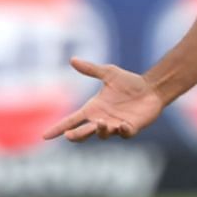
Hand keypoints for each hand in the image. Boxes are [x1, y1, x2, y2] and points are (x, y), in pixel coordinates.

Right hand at [42, 58, 163, 141]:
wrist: (152, 88)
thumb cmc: (130, 82)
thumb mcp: (109, 73)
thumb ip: (91, 69)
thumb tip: (72, 59)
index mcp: (93, 109)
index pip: (72, 120)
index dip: (58, 128)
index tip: (45, 136)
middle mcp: (101, 120)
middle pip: (83, 133)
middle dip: (76, 135)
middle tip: (69, 135)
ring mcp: (115, 126)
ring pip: (102, 135)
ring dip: (99, 130)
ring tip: (101, 122)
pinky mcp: (130, 128)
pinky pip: (124, 134)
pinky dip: (121, 131)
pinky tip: (122, 125)